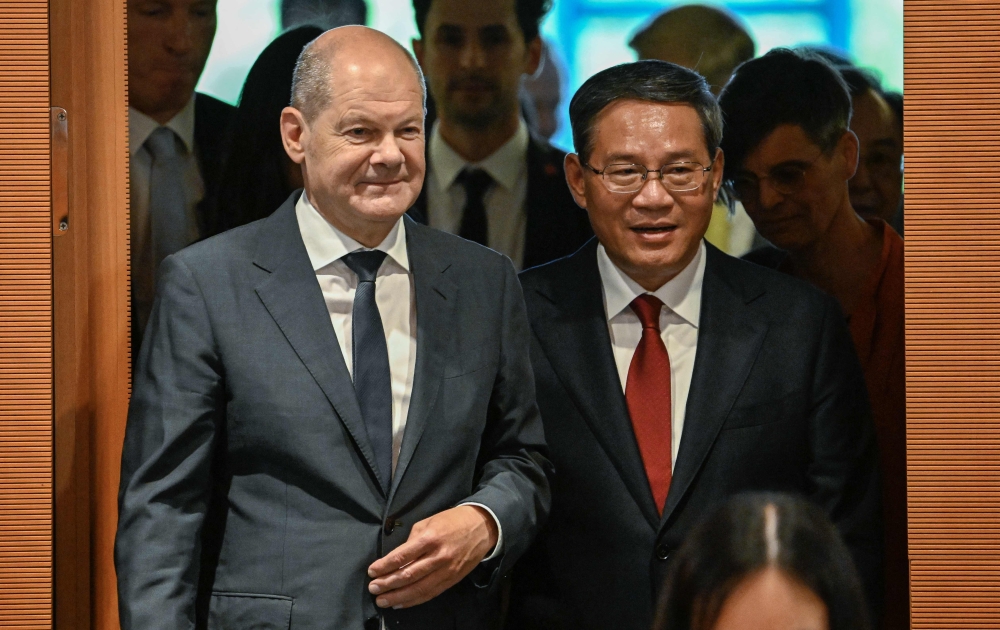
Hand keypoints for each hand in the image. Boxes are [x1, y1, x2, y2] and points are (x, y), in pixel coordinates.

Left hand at [367, 505, 498, 608]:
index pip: (402, 556)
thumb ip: (412, 540)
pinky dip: (414, 600)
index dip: (384, 566)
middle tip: (373, 589)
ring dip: (398, 597)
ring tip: (382, 600)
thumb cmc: (451, 521)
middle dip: (387, 584)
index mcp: (430, 538)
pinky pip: (431, 593)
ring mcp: (447, 570)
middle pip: (408, 575)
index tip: (372, 571)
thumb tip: (397, 558)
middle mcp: (438, 556)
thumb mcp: (428, 522)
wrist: (482, 527)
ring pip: (419, 588)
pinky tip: (401, 603)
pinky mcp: (453, 579)